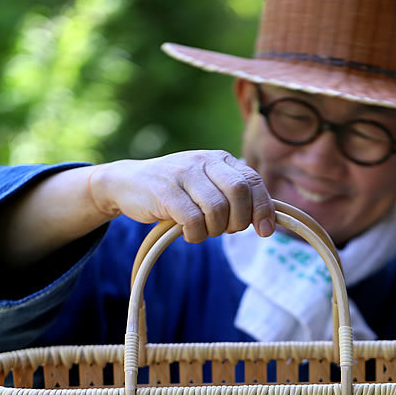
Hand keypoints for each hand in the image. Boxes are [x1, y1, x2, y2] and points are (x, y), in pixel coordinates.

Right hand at [89, 152, 275, 242]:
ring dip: (214, 230)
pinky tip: (188, 234)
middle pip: (239, 194)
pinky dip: (195, 235)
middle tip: (226, 230)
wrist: (128, 184)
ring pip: (217, 210)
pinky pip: (193, 220)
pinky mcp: (165, 191)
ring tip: (203, 231)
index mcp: (220, 159)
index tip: (265, 231)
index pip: (253, 182)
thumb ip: (233, 196)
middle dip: (239, 221)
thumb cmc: (176, 191)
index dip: (264, 209)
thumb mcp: (207, 186)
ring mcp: (184, 174)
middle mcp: (204, 161)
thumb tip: (267, 221)